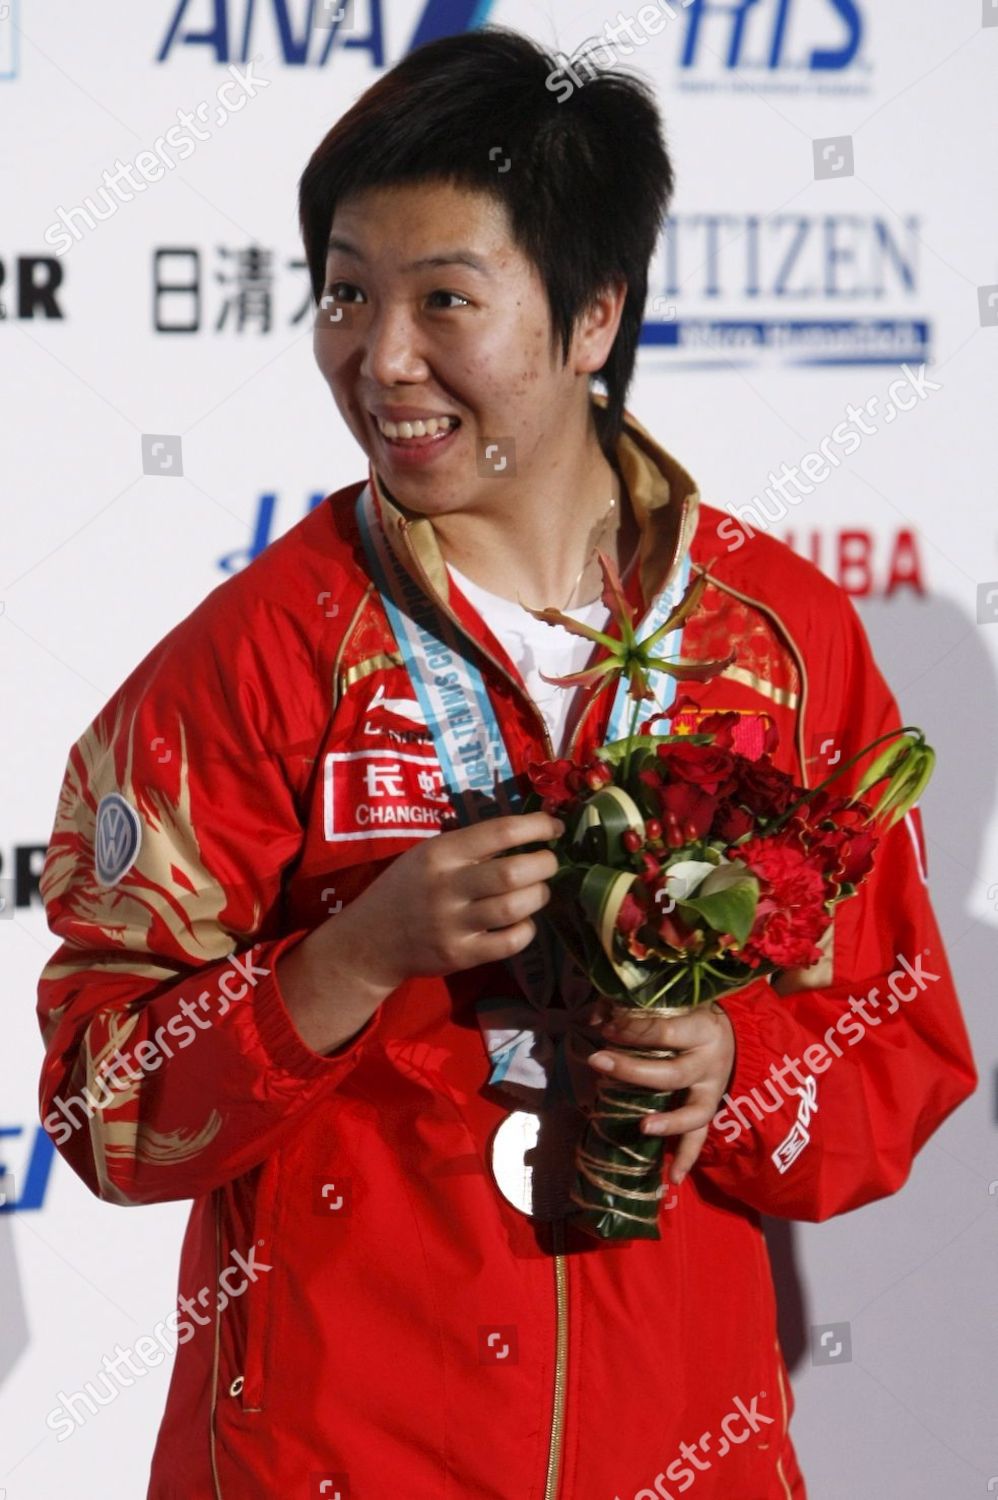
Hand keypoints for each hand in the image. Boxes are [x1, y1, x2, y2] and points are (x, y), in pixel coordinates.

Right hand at [334, 810, 565, 989]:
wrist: (372, 939)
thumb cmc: (407, 887)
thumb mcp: (427, 854)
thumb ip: (470, 846)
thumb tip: (528, 834)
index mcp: (440, 853)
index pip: (499, 832)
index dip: (536, 826)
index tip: (553, 828)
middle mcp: (447, 887)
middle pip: (512, 873)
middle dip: (544, 864)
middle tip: (549, 863)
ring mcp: (453, 924)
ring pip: (514, 908)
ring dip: (539, 895)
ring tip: (539, 890)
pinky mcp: (461, 956)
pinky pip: (509, 943)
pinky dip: (527, 930)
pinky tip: (523, 922)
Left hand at [586, 1001, 735, 1184]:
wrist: (736, 1033)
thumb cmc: (692, 1014)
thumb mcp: (672, 1004)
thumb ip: (632, 1008)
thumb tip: (595, 1019)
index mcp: (700, 1029)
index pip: (664, 1031)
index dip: (632, 1029)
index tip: (605, 1028)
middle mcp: (708, 1062)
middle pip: (671, 1073)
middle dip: (632, 1069)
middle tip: (597, 1061)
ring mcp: (711, 1090)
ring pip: (693, 1112)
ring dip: (669, 1122)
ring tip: (642, 1128)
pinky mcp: (709, 1109)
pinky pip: (700, 1138)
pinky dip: (687, 1158)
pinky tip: (673, 1178)